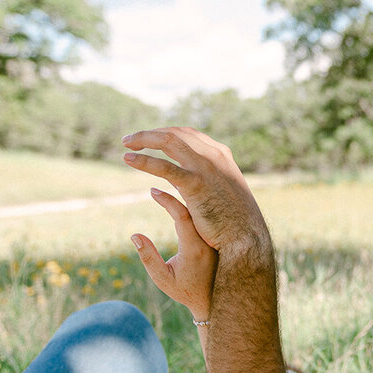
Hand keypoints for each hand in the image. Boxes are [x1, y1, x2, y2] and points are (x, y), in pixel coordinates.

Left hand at [122, 127, 270, 260]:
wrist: (247, 239)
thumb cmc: (238, 223)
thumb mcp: (227, 194)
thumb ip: (213, 182)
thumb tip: (198, 181)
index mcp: (222, 157)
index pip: (190, 136)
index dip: (167, 134)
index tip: (151, 139)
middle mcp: (214, 156)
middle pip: (177, 133)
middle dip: (152, 133)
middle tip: (132, 139)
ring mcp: (205, 168)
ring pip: (169, 141)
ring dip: (145, 138)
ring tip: (125, 144)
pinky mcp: (195, 184)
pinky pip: (164, 166)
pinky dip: (144, 160)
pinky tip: (128, 159)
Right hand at [132, 187, 216, 320]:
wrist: (216, 300)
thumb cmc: (185, 291)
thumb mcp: (163, 279)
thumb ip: (148, 258)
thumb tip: (134, 235)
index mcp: (195, 248)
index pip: (182, 216)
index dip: (167, 201)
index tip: (152, 190)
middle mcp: (209, 239)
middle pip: (197, 205)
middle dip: (180, 187)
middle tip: (161, 177)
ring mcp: (217, 236)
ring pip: (205, 207)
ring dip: (191, 191)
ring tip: (174, 177)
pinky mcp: (221, 235)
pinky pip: (210, 213)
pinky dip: (198, 200)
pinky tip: (188, 191)